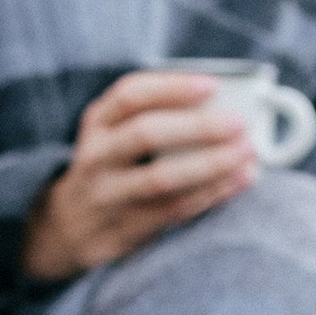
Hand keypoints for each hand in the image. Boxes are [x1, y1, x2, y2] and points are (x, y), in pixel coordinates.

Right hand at [23, 72, 259, 283]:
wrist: (68, 228)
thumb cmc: (112, 167)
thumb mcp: (115, 133)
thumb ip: (154, 115)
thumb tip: (225, 102)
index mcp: (97, 123)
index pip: (130, 95)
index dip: (172, 87)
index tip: (211, 85)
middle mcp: (97, 157)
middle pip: (145, 134)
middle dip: (197, 127)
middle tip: (238, 123)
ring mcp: (108, 196)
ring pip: (161, 178)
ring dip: (210, 165)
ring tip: (247, 154)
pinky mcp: (125, 229)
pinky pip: (174, 210)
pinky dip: (211, 194)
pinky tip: (238, 181)